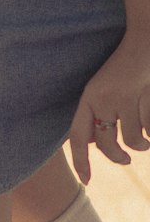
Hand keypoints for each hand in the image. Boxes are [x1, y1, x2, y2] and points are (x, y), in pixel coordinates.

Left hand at [68, 33, 149, 184]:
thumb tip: (95, 143)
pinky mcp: (146, 95)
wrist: (144, 40)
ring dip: (142, 145)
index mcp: (89, 97)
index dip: (81, 161)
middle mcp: (104, 98)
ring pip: (134, 139)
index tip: (86, 181)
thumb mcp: (102, 89)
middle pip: (108, 143)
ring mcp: (127, 97)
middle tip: (125, 160)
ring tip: (146, 142)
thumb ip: (97, 113)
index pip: (78, 136)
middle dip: (118, 158)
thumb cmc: (123, 68)